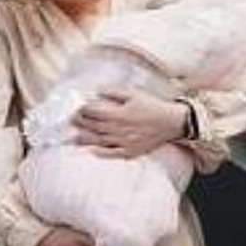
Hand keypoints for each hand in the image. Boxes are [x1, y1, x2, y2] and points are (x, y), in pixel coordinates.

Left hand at [73, 89, 188, 157]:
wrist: (173, 122)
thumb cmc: (154, 106)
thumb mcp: (135, 94)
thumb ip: (114, 92)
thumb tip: (97, 92)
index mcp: (119, 114)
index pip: (93, 112)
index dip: (82, 109)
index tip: (76, 108)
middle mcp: (119, 129)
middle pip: (93, 126)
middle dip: (80, 123)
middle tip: (72, 120)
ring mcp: (124, 141)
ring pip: (99, 140)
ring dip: (84, 138)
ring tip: (74, 137)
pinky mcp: (130, 150)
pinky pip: (112, 153)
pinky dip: (101, 153)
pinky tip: (92, 150)